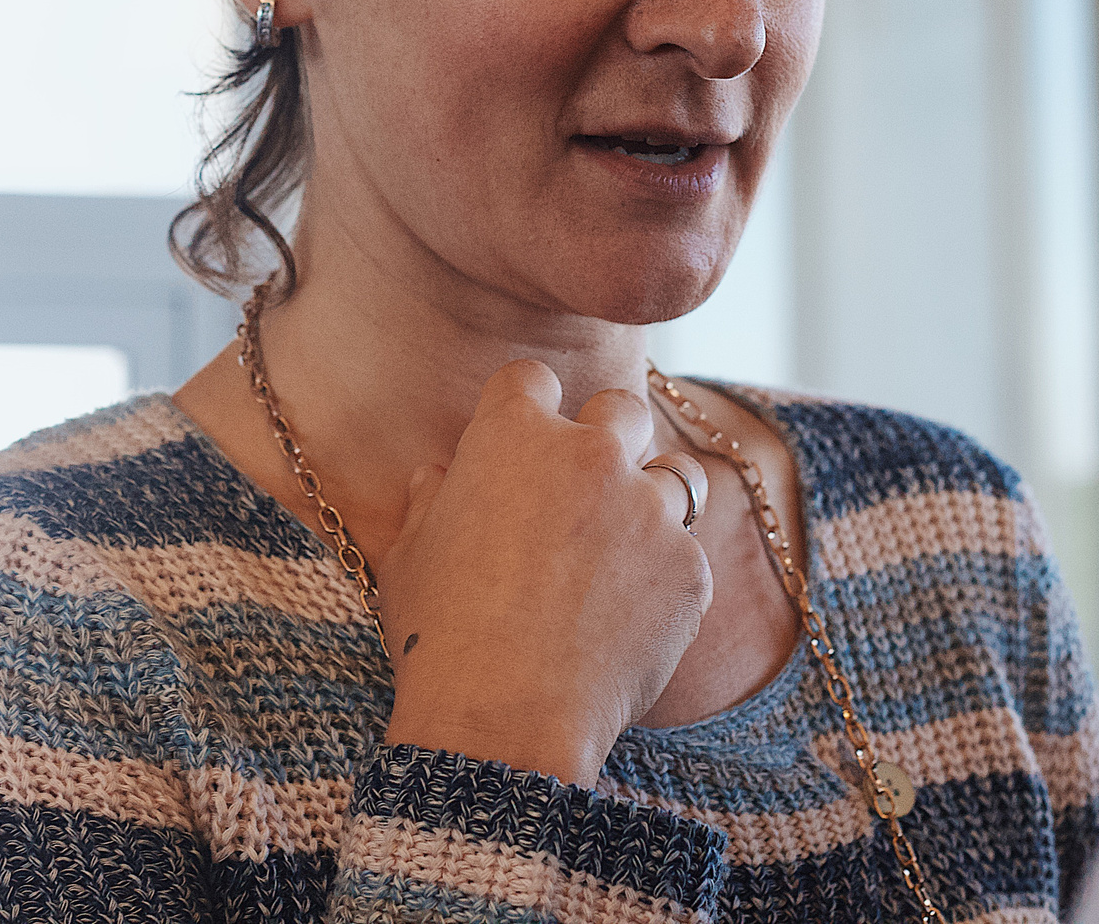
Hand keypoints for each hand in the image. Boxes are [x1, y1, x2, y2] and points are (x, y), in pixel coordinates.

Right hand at [376, 360, 712, 786]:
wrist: (503, 718)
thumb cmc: (440, 637)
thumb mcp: (410, 558)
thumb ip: (431, 501)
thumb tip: (440, 477)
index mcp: (513, 436)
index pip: (531, 379)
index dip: (526, 408)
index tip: (523, 442)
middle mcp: (590, 455)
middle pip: (620, 410)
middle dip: (607, 437)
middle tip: (584, 488)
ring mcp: (647, 510)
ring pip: (672, 478)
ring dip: (648, 505)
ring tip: (617, 557)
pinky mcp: (688, 570)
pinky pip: (685, 557)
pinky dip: (663, 581)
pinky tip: (627, 624)